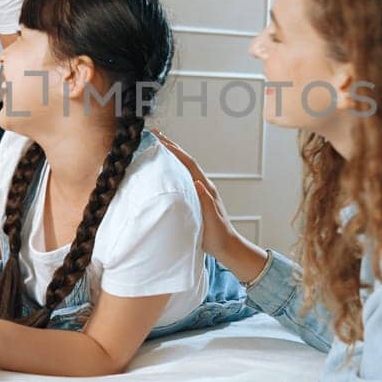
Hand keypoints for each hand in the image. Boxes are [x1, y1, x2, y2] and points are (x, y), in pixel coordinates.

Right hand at [155, 131, 263, 280]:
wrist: (227, 246)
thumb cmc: (218, 235)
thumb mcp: (211, 218)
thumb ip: (205, 200)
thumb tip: (197, 182)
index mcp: (205, 187)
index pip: (188, 164)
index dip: (174, 150)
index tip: (160, 140)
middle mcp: (203, 185)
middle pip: (185, 161)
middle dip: (171, 147)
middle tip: (154, 135)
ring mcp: (199, 191)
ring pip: (183, 168)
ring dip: (171, 156)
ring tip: (156, 147)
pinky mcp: (196, 198)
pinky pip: (182, 178)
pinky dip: (172, 169)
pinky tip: (164, 170)